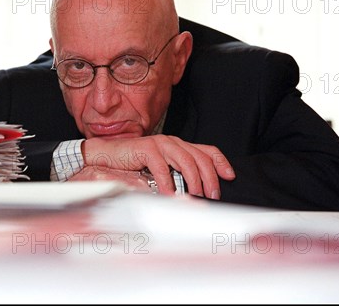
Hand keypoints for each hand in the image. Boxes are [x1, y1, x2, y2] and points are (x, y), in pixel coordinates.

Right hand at [81, 135, 235, 198]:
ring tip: (194, 195)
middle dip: (210, 178)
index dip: (221, 162)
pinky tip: (169, 194)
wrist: (108, 155)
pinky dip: (167, 183)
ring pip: (185, 161)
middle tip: (212, 194)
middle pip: (200, 157)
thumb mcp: (161, 170)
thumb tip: (196, 192)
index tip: (230, 176)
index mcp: (179, 145)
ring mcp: (160, 143)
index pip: (207, 150)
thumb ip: (177, 176)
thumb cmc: (133, 164)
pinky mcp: (146, 148)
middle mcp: (172, 142)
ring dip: (193, 181)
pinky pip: (162, 168)